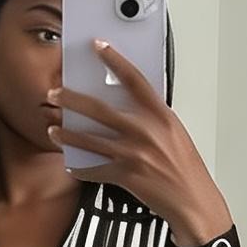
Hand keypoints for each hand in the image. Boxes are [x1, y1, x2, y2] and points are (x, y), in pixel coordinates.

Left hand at [50, 40, 230, 242]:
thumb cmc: (185, 167)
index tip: (98, 46)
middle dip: (71, 99)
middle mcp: (145, 130)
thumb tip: (127, 107)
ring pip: (89, 139)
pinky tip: (71, 163)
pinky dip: (81, 168)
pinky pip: (94, 169)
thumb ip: (152, 118)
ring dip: (67, 133)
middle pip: (99, 108)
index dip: (114, 60)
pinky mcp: (125, 175)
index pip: (134, 79)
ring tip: (53, 128)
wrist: (193, 200)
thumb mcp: (174, 133)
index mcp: (161, 115)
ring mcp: (133, 153)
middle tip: (54, 94)